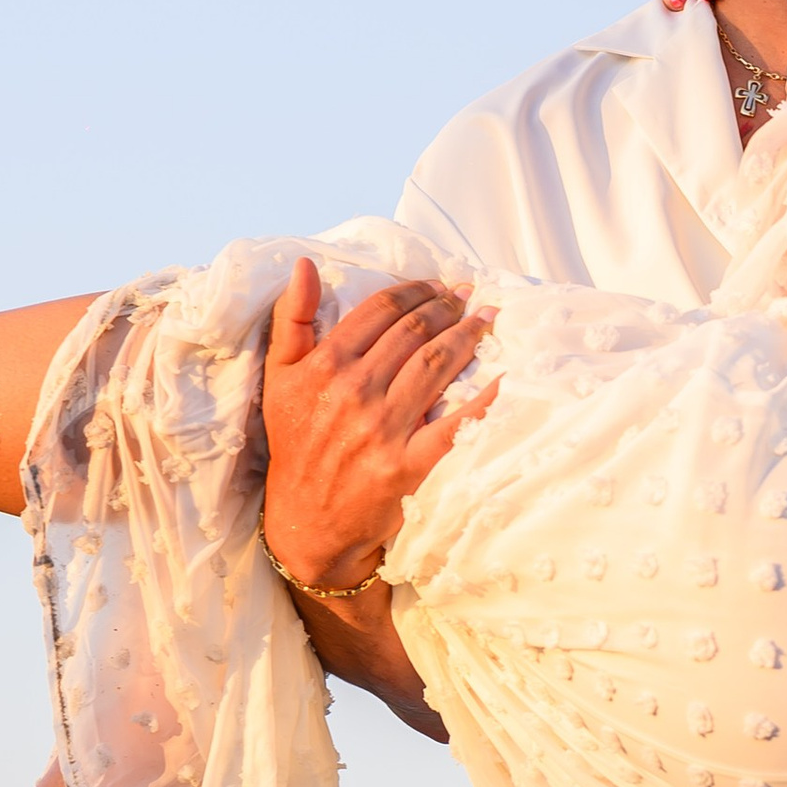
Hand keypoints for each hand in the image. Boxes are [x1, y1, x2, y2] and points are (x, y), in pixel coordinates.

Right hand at [259, 264, 491, 590]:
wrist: (305, 521)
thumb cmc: (296, 445)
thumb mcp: (280, 378)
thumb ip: (291, 319)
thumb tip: (305, 265)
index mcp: (325, 365)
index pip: (381, 310)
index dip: (415, 290)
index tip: (438, 285)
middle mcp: (355, 392)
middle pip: (415, 332)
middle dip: (448, 307)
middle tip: (468, 297)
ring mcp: (384, 429)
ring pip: (437, 364)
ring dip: (469, 335)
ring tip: (488, 320)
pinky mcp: (410, 465)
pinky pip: (458, 422)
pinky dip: (486, 396)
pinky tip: (506, 375)